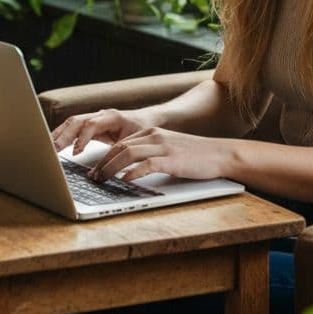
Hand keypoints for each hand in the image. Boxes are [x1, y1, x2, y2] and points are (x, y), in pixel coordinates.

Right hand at [51, 108, 157, 154]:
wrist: (147, 119)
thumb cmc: (142, 130)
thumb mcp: (134, 142)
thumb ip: (120, 153)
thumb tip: (109, 170)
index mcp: (112, 117)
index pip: (92, 124)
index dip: (82, 137)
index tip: (75, 152)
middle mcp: (101, 115)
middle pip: (77, 121)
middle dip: (64, 135)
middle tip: (53, 149)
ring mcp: (95, 118)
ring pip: (72, 122)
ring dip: (59, 134)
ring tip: (48, 147)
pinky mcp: (91, 124)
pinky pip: (73, 127)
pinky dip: (63, 134)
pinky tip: (55, 144)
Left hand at [88, 127, 232, 182]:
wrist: (220, 154)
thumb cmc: (195, 156)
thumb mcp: (169, 150)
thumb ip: (151, 155)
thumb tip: (129, 170)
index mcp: (152, 132)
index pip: (121, 142)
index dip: (105, 156)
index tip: (95, 170)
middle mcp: (155, 136)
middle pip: (120, 147)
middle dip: (103, 163)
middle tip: (92, 178)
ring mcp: (163, 146)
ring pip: (128, 153)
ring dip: (111, 168)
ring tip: (101, 180)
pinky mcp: (172, 159)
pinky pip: (147, 164)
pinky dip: (133, 172)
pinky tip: (124, 181)